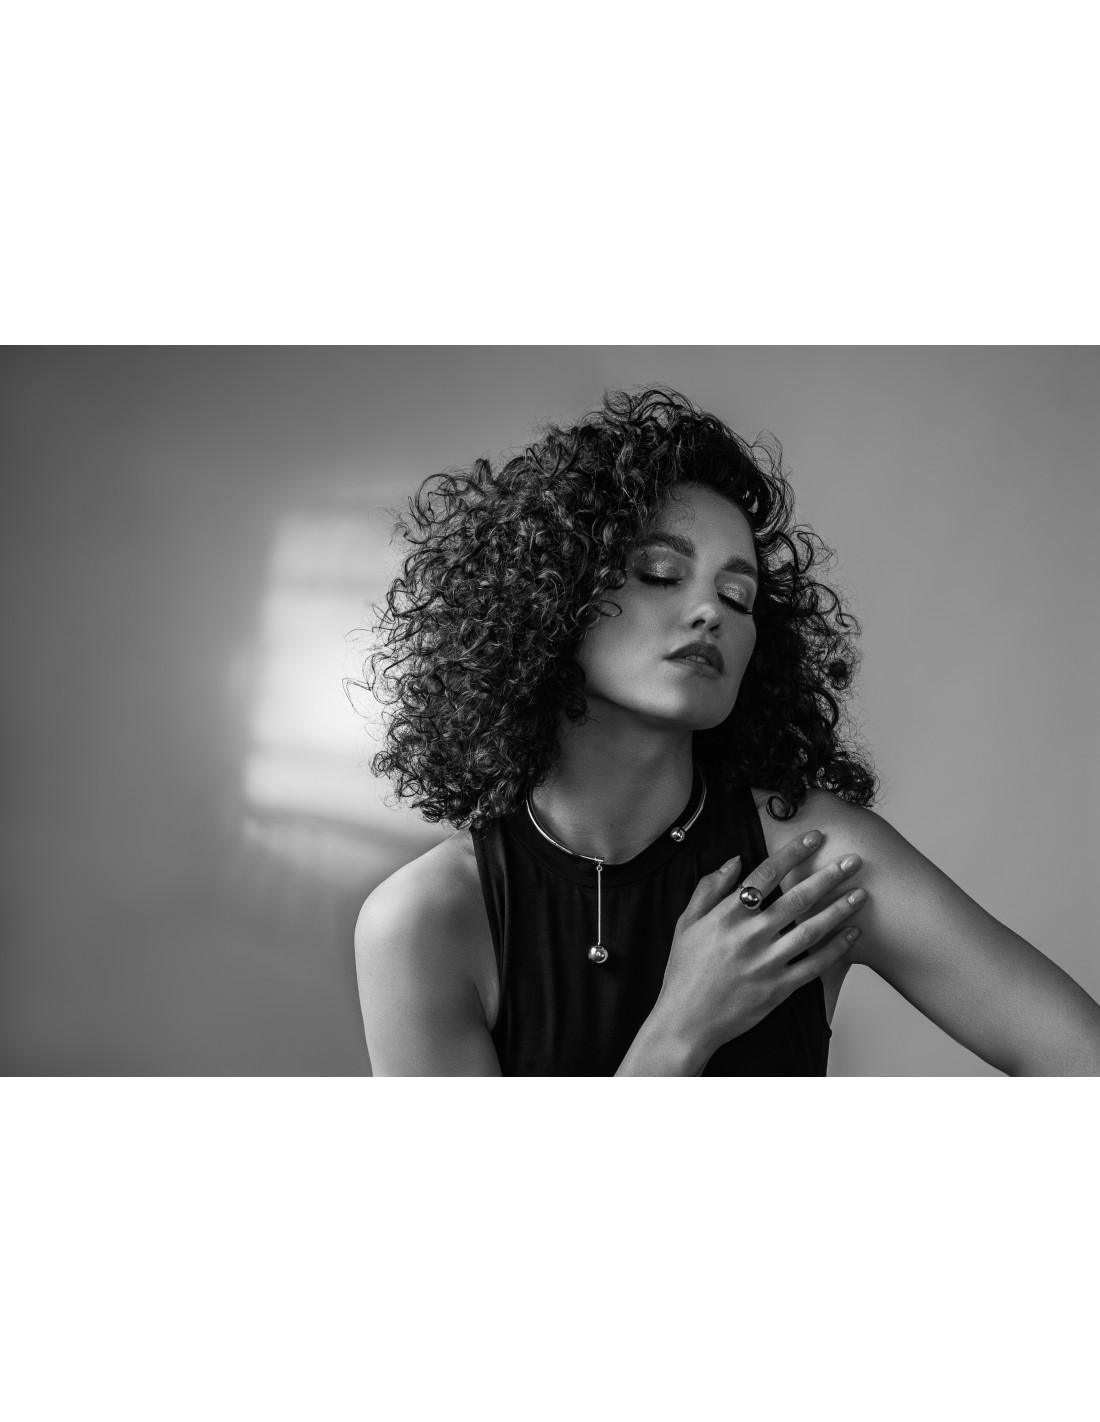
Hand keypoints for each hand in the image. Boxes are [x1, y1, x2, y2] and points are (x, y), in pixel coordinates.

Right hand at [654, 829, 867, 1060]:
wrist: (685, 1021)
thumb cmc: (684, 971)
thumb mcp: (686, 923)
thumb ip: (709, 888)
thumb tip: (734, 860)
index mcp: (726, 916)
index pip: (765, 874)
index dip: (792, 852)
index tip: (814, 838)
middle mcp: (750, 936)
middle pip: (796, 898)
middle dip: (828, 876)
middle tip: (853, 861)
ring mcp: (766, 963)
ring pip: (811, 930)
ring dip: (839, 910)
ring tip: (861, 894)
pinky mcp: (778, 988)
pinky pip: (814, 966)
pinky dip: (836, 949)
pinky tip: (852, 934)